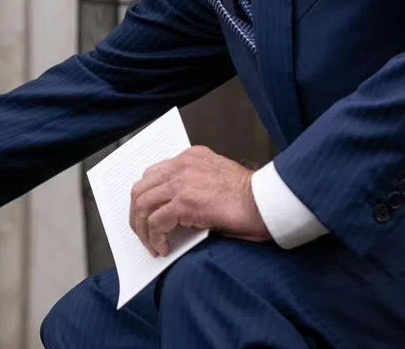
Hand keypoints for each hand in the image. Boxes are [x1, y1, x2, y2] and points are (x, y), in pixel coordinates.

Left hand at [129, 145, 269, 255]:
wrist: (268, 203)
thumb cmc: (251, 198)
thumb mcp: (217, 180)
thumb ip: (194, 185)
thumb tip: (172, 210)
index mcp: (191, 157)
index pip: (153, 174)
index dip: (146, 197)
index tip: (146, 214)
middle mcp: (182, 165)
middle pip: (142, 188)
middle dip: (137, 214)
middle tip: (142, 233)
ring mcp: (182, 182)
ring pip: (143, 204)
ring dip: (142, 228)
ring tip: (151, 244)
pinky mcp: (185, 202)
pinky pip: (155, 221)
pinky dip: (155, 237)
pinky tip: (163, 248)